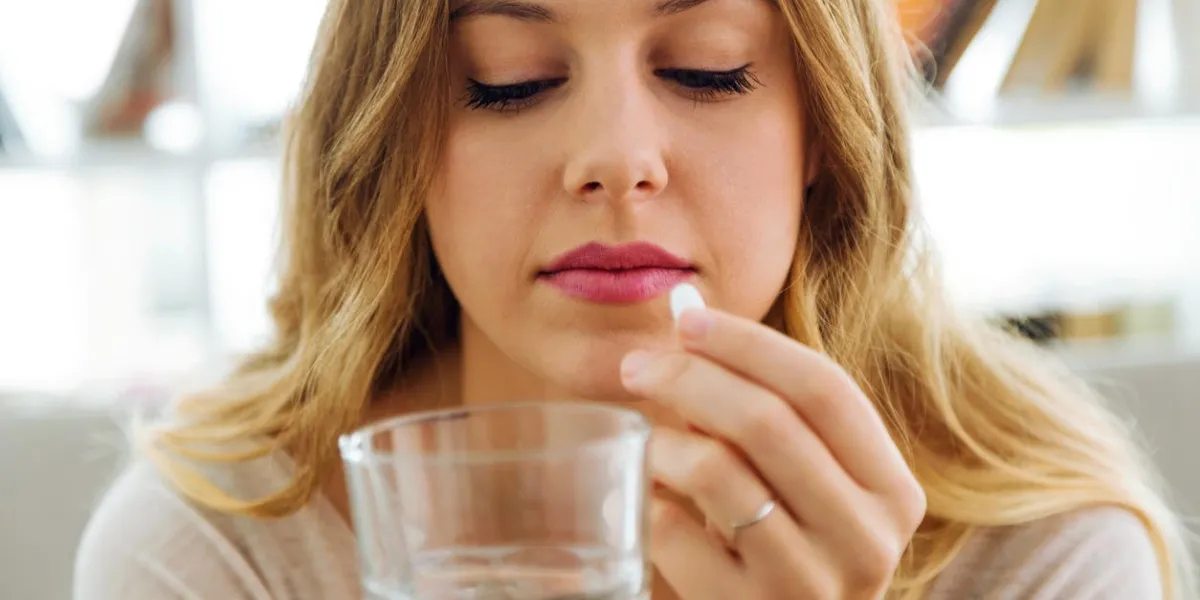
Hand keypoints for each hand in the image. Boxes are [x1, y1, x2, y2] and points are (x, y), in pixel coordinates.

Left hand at [620, 307, 925, 598]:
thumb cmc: (786, 545)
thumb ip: (760, 405)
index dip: (749, 344)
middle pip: (767, 421)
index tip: (687, 321)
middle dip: (689, 378)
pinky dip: (648, 501)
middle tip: (636, 368)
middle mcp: (866, 539)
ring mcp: (809, 585)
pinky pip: (676, 533)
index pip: (823, 388)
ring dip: (662, 441)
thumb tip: (687, 309)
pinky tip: (646, 497)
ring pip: (718, 471)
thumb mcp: (800, 483)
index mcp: (891, 491)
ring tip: (643, 440)